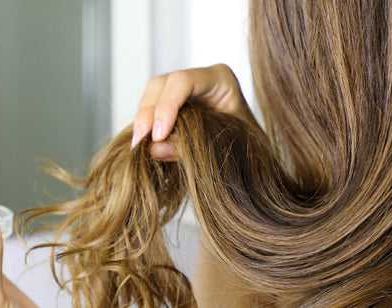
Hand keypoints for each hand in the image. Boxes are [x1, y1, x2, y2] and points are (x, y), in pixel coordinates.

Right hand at [131, 64, 252, 160]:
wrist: (253, 155)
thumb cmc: (248, 147)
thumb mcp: (223, 147)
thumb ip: (189, 148)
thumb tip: (155, 150)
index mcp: (220, 79)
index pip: (183, 81)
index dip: (166, 107)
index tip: (158, 136)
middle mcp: (200, 79)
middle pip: (162, 84)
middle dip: (148, 112)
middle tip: (140, 142)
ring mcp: (185, 90)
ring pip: (152, 94)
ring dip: (143, 119)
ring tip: (138, 146)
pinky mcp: (175, 105)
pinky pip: (153, 109)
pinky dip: (146, 125)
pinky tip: (143, 143)